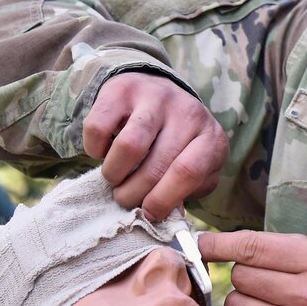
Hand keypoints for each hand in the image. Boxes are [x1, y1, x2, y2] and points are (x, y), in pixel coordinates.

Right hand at [83, 72, 228, 219]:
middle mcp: (189, 114)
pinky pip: (99, 128)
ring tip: (114, 178)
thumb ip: (185, 190)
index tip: (148, 213)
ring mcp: (157, 97)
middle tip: (125, 199)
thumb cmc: (177, 142)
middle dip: (133, 193)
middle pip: (156, 166)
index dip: (164, 199)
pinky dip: (95, 149)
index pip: (189, 173)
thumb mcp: (193, 165)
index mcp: (211, 139)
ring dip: (114, 173)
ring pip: (129, 146)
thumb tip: (164, 216)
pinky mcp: (123, 89)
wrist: (158, 90)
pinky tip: (103, 152)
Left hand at [198, 230, 306, 305]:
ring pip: (235, 304)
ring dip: (243, 300)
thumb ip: (281, 248)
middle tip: (264, 281)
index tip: (203, 242)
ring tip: (267, 303)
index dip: (221, 244)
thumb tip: (225, 243)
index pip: (253, 247)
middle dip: (245, 275)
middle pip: (241, 275)